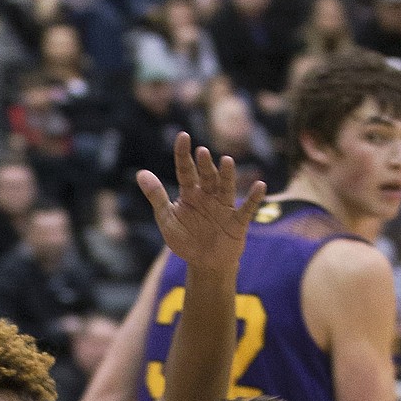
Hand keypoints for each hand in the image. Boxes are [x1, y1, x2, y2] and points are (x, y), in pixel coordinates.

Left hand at [136, 133, 265, 275]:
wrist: (205, 264)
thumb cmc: (185, 240)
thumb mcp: (167, 220)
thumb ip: (157, 197)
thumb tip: (141, 173)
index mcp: (190, 193)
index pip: (186, 170)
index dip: (184, 154)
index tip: (183, 136)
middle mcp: (208, 195)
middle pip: (207, 176)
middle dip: (204, 164)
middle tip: (201, 152)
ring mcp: (224, 207)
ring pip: (226, 186)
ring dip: (227, 175)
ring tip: (226, 161)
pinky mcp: (238, 222)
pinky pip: (247, 208)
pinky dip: (254, 198)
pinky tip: (260, 186)